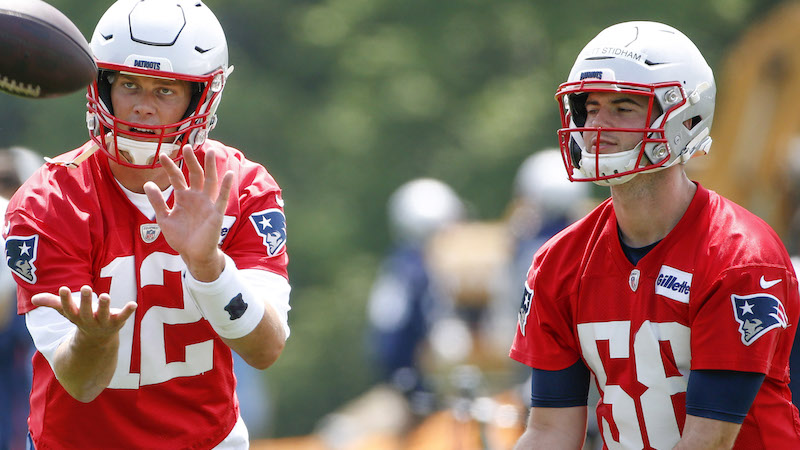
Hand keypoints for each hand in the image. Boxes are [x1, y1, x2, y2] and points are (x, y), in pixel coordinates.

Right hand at [32, 285, 136, 342]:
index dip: (65, 300)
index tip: (63, 288)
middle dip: (87, 301)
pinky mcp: (118, 322)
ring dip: (105, 306)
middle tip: (86, 288)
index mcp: (76, 316)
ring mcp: (104, 322)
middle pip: (87, 312)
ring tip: (106, 296)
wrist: (98, 339)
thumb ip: (53, 303)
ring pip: (104, 315)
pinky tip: (133, 304)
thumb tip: (33, 299)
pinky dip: (128, 311)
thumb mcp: (68, 311)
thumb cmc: (82, 318)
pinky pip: (124, 317)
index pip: (69, 309)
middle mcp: (89, 321)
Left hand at [143, 145, 233, 280]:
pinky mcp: (217, 213)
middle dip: (192, 161)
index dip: (170, 167)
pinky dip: (226, 186)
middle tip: (186, 147)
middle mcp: (196, 197)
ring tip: (211, 152)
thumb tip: (147, 183)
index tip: (162, 155)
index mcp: (183, 198)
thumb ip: (157, 201)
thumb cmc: (180, 238)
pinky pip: (222, 198)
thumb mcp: (164, 218)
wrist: (193, 254)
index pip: (177, 178)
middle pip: (195, 175)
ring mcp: (208, 204)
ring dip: (210, 167)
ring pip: (210, 181)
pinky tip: (228, 174)